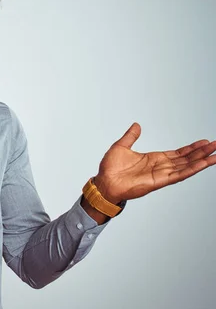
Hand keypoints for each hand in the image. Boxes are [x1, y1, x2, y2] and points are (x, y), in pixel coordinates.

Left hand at [94, 123, 215, 203]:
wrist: (104, 183)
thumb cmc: (110, 169)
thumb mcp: (121, 146)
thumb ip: (131, 136)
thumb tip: (136, 125)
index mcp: (154, 159)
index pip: (178, 153)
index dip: (191, 148)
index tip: (204, 142)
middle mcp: (160, 167)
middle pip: (186, 159)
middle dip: (202, 152)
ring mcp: (161, 175)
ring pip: (186, 167)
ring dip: (202, 161)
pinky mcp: (159, 182)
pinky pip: (178, 175)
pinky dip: (191, 170)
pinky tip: (203, 164)